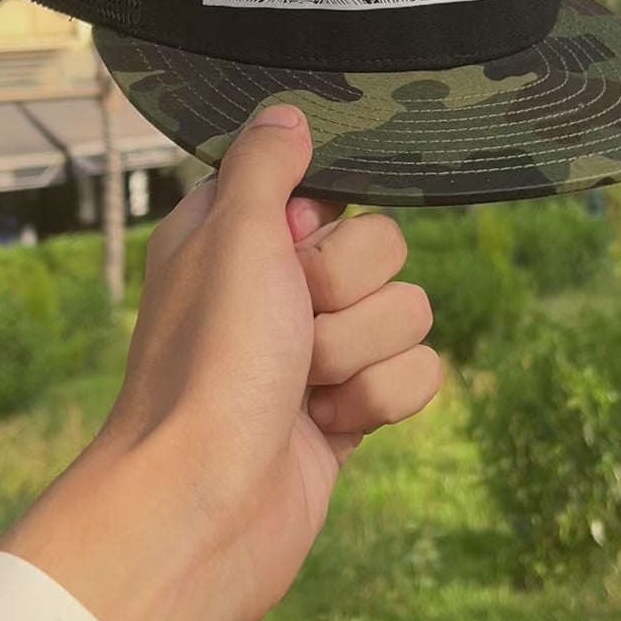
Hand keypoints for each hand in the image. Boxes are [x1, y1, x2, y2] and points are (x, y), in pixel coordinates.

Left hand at [0, 106, 441, 620]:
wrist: (202, 507)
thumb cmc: (206, 366)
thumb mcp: (230, 234)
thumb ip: (265, 165)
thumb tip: (286, 113)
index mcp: (239, 238)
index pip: (333, 190)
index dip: (324, 224)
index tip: (291, 248)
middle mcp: (278, 290)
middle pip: (387, 249)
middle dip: (350, 293)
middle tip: (293, 327)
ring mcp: (316, 355)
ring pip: (409, 314)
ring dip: (360, 353)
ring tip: (303, 388)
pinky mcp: (348, 415)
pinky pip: (417, 377)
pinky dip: (379, 403)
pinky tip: (328, 428)